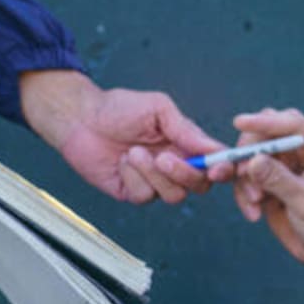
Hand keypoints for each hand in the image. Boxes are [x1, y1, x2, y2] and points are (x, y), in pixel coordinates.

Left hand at [19, 70, 221, 204]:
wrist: (80, 117)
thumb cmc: (119, 108)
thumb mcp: (159, 109)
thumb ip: (187, 129)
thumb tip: (214, 149)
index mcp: (187, 145)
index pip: (216, 163)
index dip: (224, 170)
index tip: (217, 168)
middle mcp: (175, 166)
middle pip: (200, 186)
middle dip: (185, 174)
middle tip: (164, 157)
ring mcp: (154, 181)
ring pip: (174, 195)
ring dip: (154, 175)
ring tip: (133, 152)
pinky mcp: (132, 192)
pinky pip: (145, 196)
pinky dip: (134, 177)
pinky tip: (122, 161)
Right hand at [220, 107, 303, 300]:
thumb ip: (280, 180)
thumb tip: (253, 160)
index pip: (292, 123)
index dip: (264, 121)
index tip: (239, 122)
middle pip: (266, 132)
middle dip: (249, 152)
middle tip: (242, 176)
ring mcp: (287, 164)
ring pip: (252, 154)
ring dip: (245, 178)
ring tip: (255, 203)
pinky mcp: (272, 180)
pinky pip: (247, 175)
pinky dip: (244, 192)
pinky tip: (254, 213)